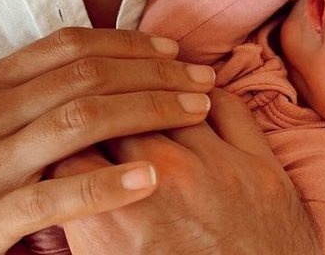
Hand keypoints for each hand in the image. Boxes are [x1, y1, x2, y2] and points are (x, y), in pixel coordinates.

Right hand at [0, 28, 214, 254]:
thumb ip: (35, 89)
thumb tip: (106, 64)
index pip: (69, 46)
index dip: (128, 42)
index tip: (174, 48)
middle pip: (84, 77)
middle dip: (152, 72)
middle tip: (200, 77)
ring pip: (79, 122)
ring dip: (145, 111)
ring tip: (193, 111)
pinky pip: (59, 194)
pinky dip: (108, 183)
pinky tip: (149, 178)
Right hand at [52, 88, 319, 254]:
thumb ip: (82, 224)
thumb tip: (63, 184)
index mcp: (114, 220)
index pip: (69, 147)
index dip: (62, 140)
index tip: (68, 139)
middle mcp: (163, 183)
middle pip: (115, 117)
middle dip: (103, 116)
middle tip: (104, 120)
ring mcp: (216, 170)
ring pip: (167, 102)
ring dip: (150, 100)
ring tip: (144, 101)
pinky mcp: (261, 170)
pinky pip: (227, 106)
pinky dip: (205, 99)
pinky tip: (192, 103)